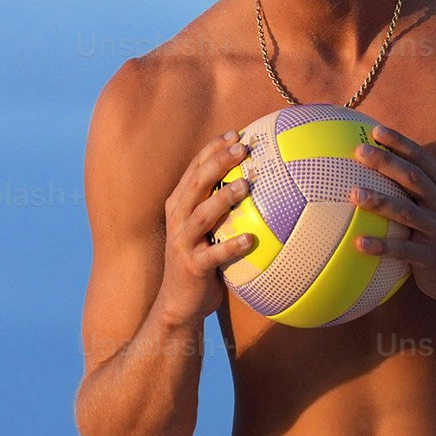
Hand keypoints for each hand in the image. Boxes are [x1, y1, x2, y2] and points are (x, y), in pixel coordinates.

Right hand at [152, 130, 258, 327]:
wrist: (178, 302)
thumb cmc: (200, 261)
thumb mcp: (205, 230)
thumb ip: (221, 207)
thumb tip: (258, 183)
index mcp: (179, 205)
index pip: (195, 169)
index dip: (213, 149)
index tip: (236, 132)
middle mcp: (177, 219)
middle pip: (196, 183)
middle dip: (219, 162)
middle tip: (244, 147)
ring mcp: (183, 242)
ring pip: (202, 215)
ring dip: (223, 198)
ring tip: (246, 184)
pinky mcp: (192, 266)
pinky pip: (213, 254)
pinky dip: (231, 245)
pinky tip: (251, 239)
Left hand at [353, 124, 435, 305]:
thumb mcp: (435, 206)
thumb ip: (414, 187)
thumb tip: (376, 163)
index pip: (424, 159)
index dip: (401, 144)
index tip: (376, 131)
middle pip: (415, 179)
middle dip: (388, 163)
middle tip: (360, 152)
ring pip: (408, 213)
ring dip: (380, 201)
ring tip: (353, 193)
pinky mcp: (431, 258)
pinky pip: (404, 251)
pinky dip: (382, 246)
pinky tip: (359, 243)